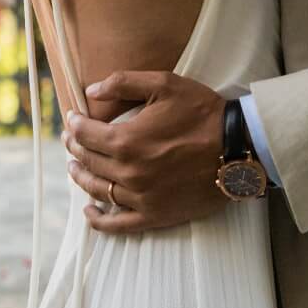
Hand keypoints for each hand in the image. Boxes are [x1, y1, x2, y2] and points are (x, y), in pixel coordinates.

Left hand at [62, 71, 226, 234]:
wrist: (237, 149)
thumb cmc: (202, 113)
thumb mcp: (165, 84)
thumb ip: (124, 83)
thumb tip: (91, 91)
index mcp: (126, 140)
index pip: (85, 134)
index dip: (74, 125)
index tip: (72, 119)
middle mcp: (128, 172)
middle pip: (88, 161)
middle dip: (75, 148)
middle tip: (71, 140)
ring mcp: (140, 197)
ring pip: (97, 190)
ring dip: (80, 177)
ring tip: (74, 168)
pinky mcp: (154, 216)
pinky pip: (118, 224)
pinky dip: (99, 221)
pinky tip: (90, 212)